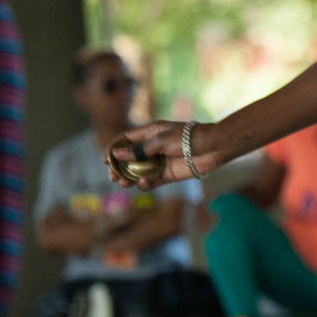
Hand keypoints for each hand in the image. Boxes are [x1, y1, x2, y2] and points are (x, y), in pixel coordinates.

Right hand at [104, 119, 220, 188]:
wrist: (211, 148)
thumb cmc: (187, 138)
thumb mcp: (160, 141)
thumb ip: (139, 149)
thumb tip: (116, 153)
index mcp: (149, 133)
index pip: (125, 140)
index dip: (113, 148)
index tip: (106, 159)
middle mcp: (152, 147)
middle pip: (129, 157)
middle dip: (119, 167)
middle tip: (112, 176)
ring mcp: (160, 161)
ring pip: (139, 171)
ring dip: (129, 178)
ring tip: (123, 183)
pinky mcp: (168, 174)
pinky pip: (152, 181)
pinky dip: (145, 184)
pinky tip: (143, 183)